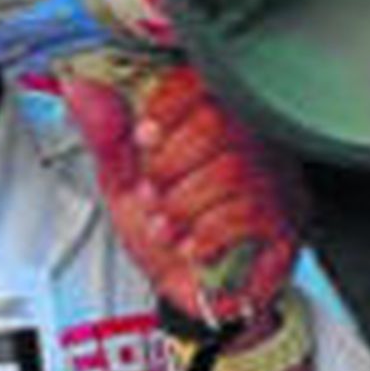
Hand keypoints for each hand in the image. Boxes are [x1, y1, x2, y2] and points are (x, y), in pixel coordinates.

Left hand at [59, 57, 301, 330]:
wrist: (184, 290)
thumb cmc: (161, 229)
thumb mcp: (123, 178)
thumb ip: (106, 133)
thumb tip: (81, 85)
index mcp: (214, 119)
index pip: (204, 80)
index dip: (168, 104)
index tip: (143, 137)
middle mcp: (254, 142)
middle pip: (218, 122)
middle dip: (169, 164)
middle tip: (152, 194)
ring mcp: (277, 180)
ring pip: (232, 170)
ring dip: (183, 205)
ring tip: (165, 228)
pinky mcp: (287, 223)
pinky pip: (250, 213)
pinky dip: (207, 233)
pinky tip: (191, 247)